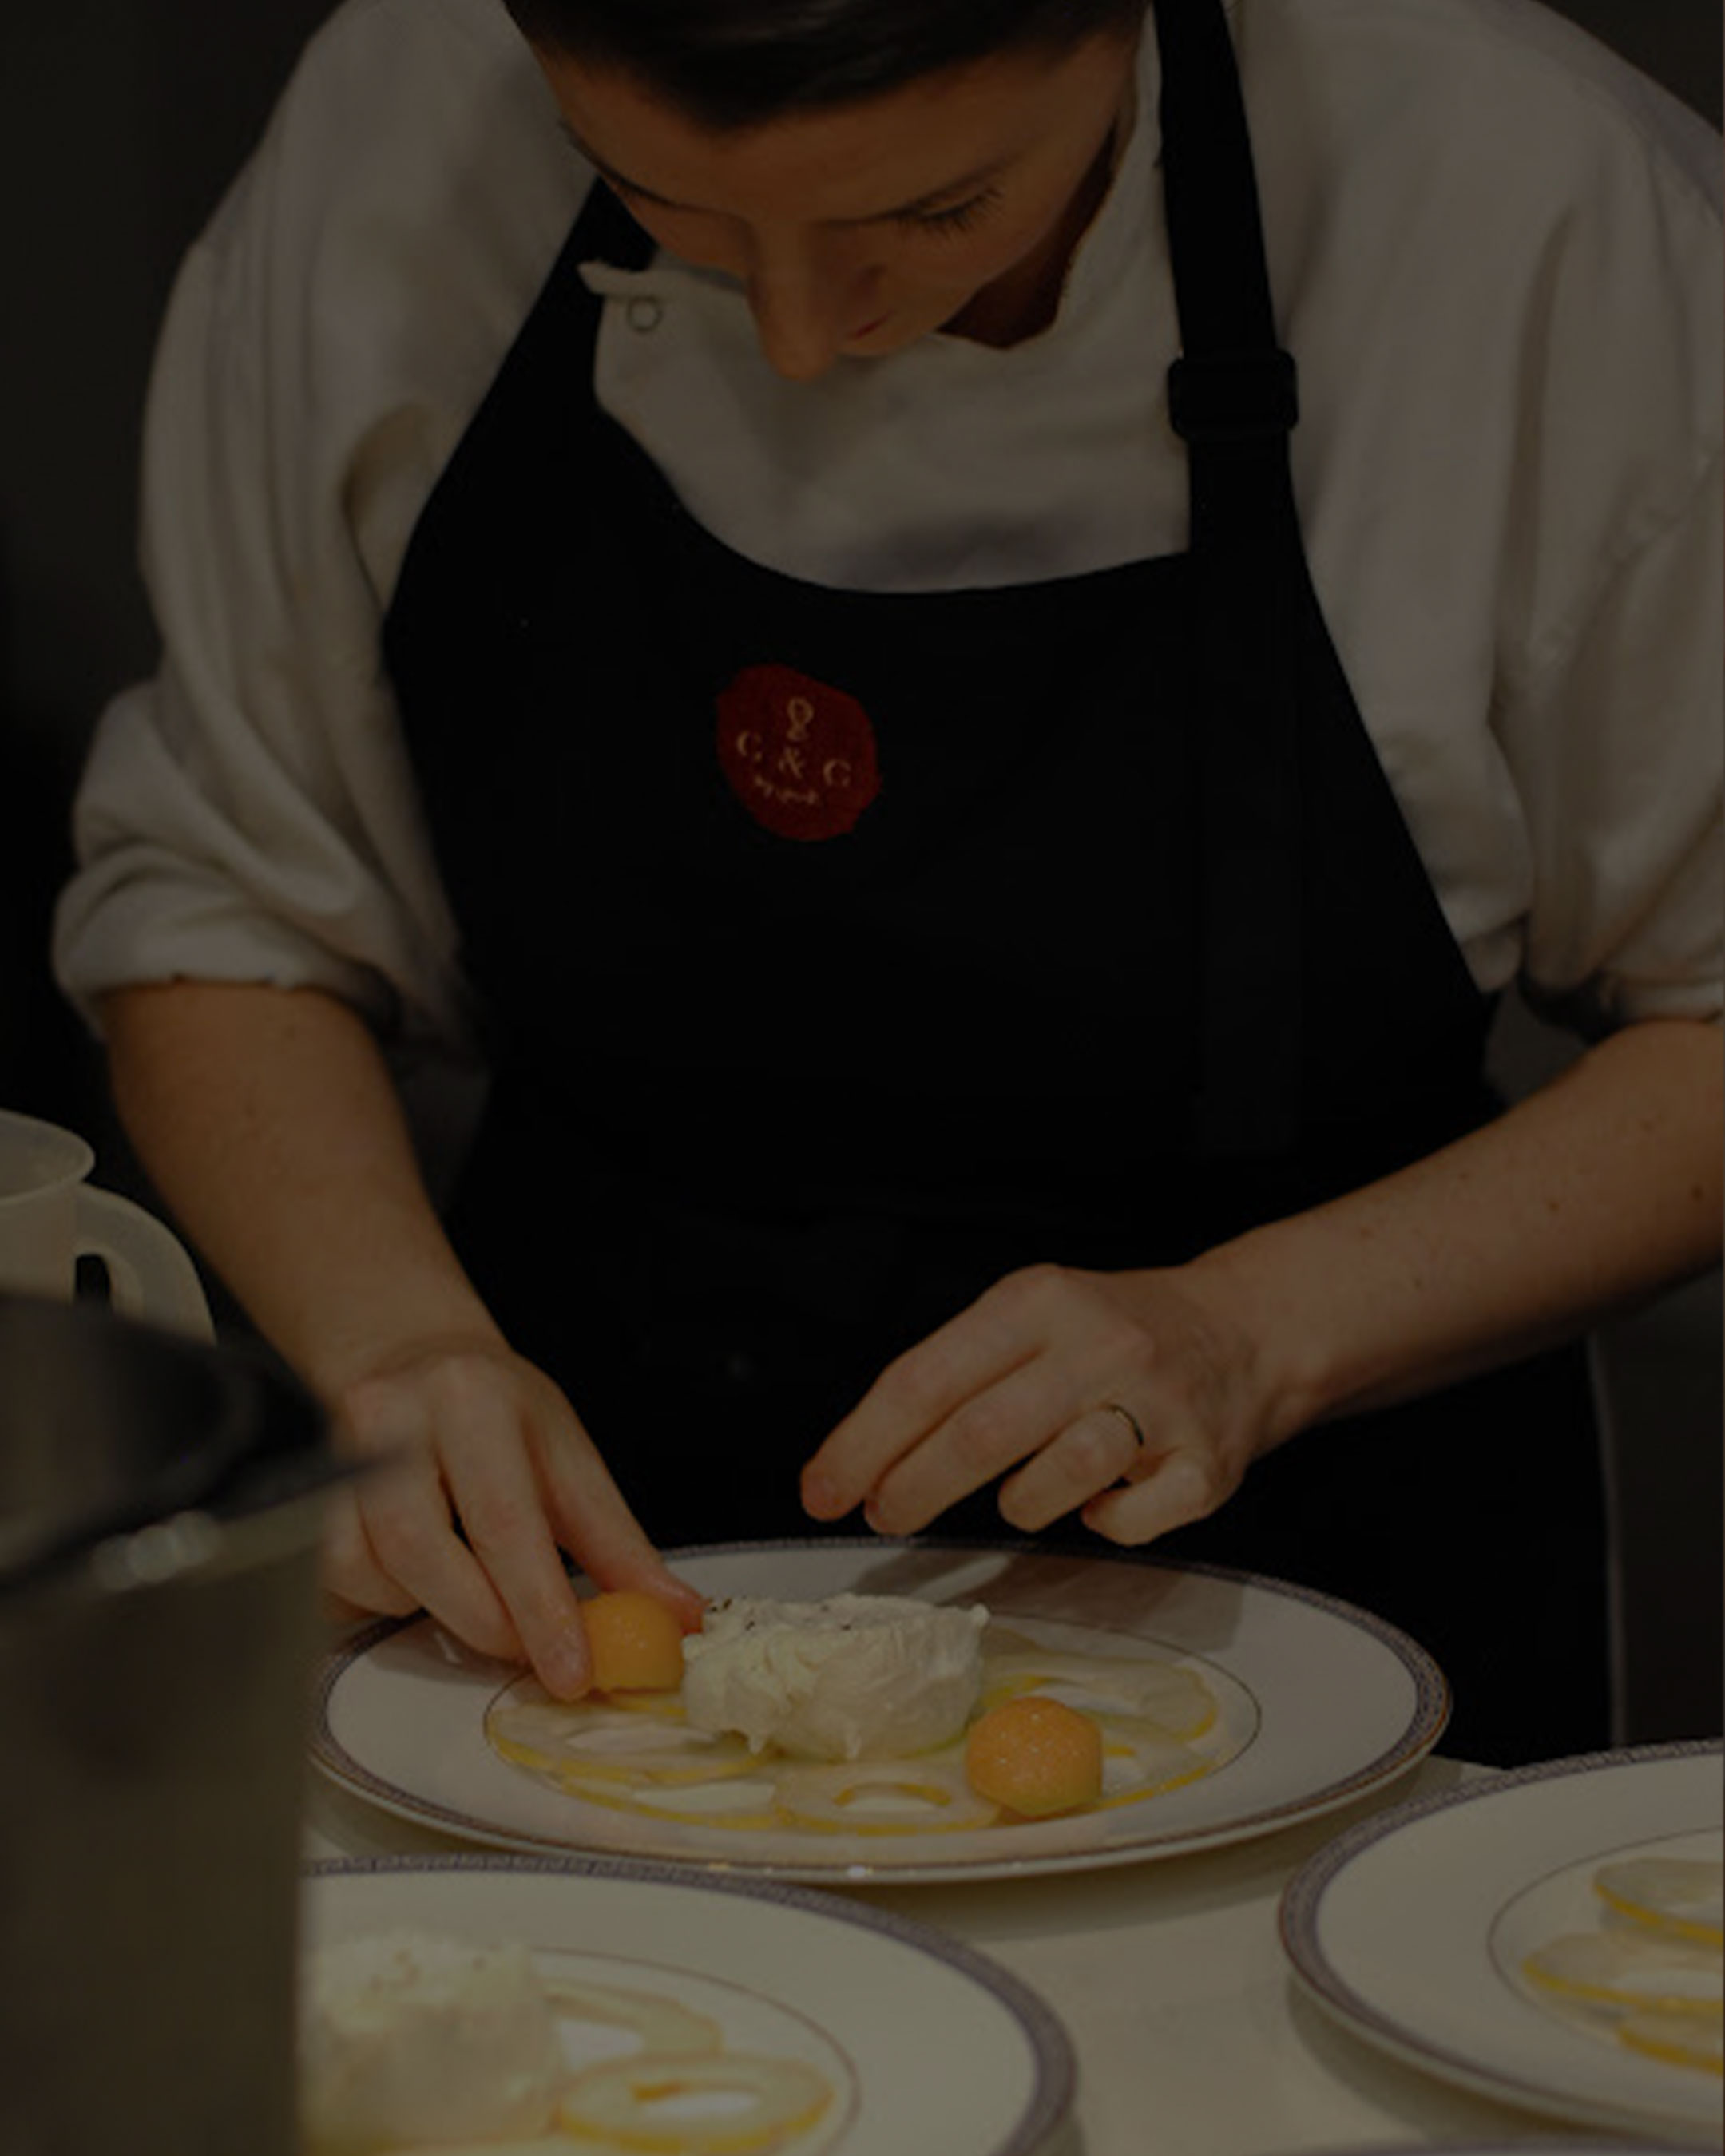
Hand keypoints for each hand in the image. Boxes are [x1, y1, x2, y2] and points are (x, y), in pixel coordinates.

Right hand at [320, 1333, 705, 1696]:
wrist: (410, 1358)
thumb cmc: (497, 1412)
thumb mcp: (567, 1457)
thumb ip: (620, 1546)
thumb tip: (678, 1619)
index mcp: (475, 1400)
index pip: (506, 1521)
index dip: (541, 1608)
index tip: (572, 1672)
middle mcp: (395, 1420)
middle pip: (427, 1555)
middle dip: (487, 1623)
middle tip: (530, 1651)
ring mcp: (336, 1455)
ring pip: (373, 1576)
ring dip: (432, 1610)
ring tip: (474, 1590)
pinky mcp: (302, 1495)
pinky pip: (334, 1583)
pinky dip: (383, 1604)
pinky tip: (419, 1580)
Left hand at [800, 1262, 1281, 1543]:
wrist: (1245, 1330)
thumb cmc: (1110, 1334)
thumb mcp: (1031, 1317)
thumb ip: (956, 1375)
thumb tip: (861, 1461)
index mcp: (1040, 1301)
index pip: (926, 1379)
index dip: (862, 1443)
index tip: (823, 1489)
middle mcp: (1100, 1344)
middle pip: (978, 1435)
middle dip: (911, 1488)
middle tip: (884, 1516)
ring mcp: (1160, 1406)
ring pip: (1052, 1482)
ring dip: (1019, 1505)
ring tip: (1022, 1494)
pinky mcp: (1206, 1466)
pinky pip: (1125, 1522)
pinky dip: (1102, 1522)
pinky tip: (1103, 1499)